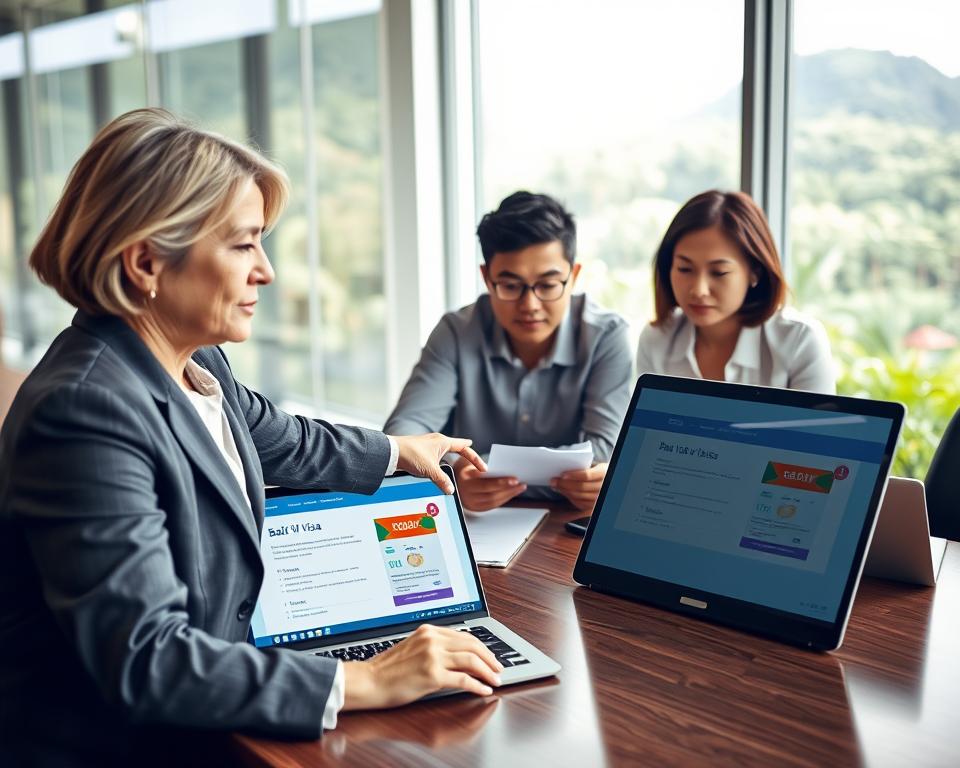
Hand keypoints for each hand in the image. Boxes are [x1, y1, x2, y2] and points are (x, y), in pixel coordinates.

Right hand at [342, 624, 502, 709]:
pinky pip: (463, 679)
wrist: (368, 681)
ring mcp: (432, 656)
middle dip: (489, 658)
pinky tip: (484, 689)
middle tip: (498, 669)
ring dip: (488, 671)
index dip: (481, 647)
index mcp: (428, 631)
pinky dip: (477, 684)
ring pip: (471, 660)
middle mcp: (432, 639)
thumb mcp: (413, 648)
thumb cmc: (387, 669)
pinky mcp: (432, 675)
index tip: (489, 656)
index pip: (464, 635)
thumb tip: (458, 656)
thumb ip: (434, 647)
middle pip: (472, 645)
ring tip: (495, 679)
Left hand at [391, 433, 485, 493]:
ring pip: (444, 450)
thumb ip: (442, 481)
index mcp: (442, 442)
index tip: (483, 467)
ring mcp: (428, 446)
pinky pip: (435, 455)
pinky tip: (438, 465)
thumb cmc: (411, 455)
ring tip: (456, 457)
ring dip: (451, 455)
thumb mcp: (430, 470)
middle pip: (455, 446)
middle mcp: (436, 441)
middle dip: (464, 451)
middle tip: (471, 451)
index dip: (475, 458)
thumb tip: (450, 490)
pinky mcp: (420, 451)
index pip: (464, 448)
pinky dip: (440, 460)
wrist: (391, 452)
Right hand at [454, 456, 526, 510]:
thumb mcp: (471, 461)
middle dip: (508, 489)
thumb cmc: (465, 467)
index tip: (515, 479)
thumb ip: (485, 466)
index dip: (502, 482)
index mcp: (465, 479)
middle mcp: (466, 493)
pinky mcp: (474, 507)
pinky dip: (503, 499)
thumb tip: (506, 469)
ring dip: (509, 494)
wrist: (452, 477)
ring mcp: (470, 502)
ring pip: (493, 501)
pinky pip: (492, 505)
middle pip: (491, 493)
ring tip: (520, 487)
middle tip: (521, 484)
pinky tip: (511, 493)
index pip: (486, 483)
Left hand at [550, 462, 607, 510]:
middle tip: (553, 480)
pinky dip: (569, 497)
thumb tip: (564, 469)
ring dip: (564, 491)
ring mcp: (598, 498)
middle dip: (564, 484)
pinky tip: (563, 492)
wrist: (610, 481)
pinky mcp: (593, 506)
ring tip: (556, 486)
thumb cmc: (600, 471)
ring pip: (578, 496)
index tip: (562, 474)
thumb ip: (582, 467)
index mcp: (604, 473)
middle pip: (581, 487)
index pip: (587, 476)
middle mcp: (603, 487)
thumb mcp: (595, 465)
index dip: (574, 475)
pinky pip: (579, 503)